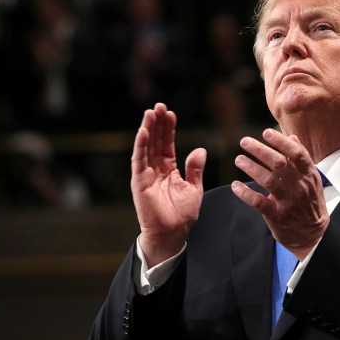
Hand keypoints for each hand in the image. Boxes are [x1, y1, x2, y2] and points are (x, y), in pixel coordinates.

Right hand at [131, 103, 205, 266]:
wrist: (173, 233)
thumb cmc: (182, 214)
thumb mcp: (194, 188)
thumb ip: (195, 169)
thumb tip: (200, 150)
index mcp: (168, 169)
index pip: (167, 144)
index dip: (168, 129)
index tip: (171, 113)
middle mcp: (155, 169)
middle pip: (155, 141)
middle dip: (157, 123)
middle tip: (159, 105)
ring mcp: (145, 174)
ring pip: (145, 147)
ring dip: (147, 129)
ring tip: (150, 112)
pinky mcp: (139, 182)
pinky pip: (139, 160)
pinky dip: (140, 145)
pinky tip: (143, 131)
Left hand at [231, 129, 328, 259]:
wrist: (314, 235)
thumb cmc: (310, 203)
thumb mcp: (312, 180)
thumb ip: (301, 159)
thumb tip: (292, 137)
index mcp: (309, 175)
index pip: (296, 153)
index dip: (280, 141)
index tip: (266, 133)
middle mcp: (299, 187)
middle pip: (279, 164)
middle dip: (260, 150)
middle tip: (244, 142)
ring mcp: (289, 202)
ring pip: (268, 180)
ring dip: (251, 167)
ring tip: (238, 159)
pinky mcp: (278, 216)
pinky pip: (259, 202)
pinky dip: (245, 193)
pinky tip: (235, 185)